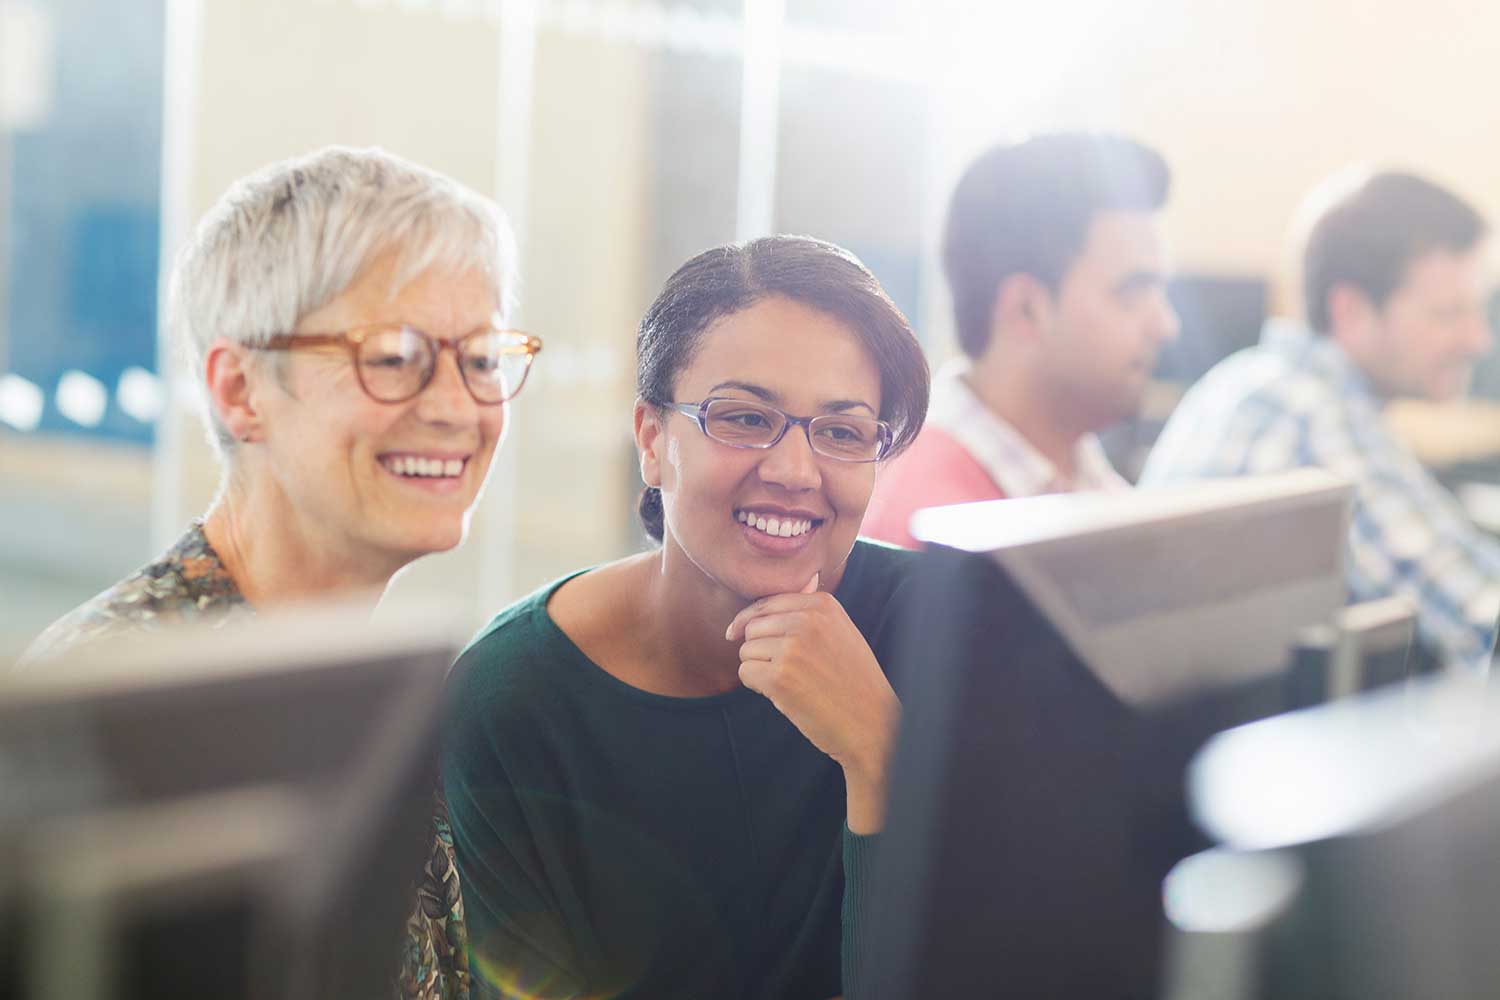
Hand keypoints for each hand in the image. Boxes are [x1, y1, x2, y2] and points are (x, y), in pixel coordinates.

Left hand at [726, 573, 899, 832]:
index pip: (767, 603)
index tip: (738, 633)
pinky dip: (756, 686)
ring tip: (789, 682)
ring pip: (746, 650)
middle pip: (753, 626)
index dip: (750, 621)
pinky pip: (746, 673)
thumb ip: (814, 609)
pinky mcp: (780, 678)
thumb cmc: (855, 680)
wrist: (873, 722)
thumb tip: (805, 578)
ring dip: (758, 668)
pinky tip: (781, 694)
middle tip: (784, 669)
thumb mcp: (841, 631)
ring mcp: (792, 649)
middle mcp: (807, 621)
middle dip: (759, 648)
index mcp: (822, 604)